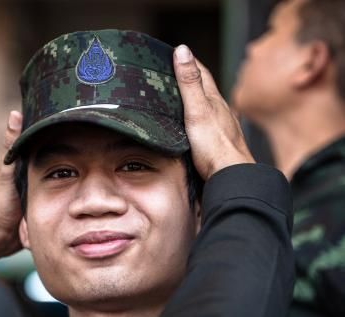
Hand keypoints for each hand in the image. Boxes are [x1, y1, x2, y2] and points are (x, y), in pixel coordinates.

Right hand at [173, 45, 254, 180]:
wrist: (230, 175)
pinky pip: (205, 123)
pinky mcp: (216, 142)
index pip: (201, 73)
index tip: (178, 52)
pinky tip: (192, 125)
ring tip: (180, 96)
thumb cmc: (216, 146)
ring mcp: (220, 127)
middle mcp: (219, 111)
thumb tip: (183, 51)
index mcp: (214, 100)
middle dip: (191, 78)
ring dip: (194, 99)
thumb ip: (189, 83)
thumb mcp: (197, 109)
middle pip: (204, 89)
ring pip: (206, 107)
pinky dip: (196, 118)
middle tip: (176, 72)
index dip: (190, 61)